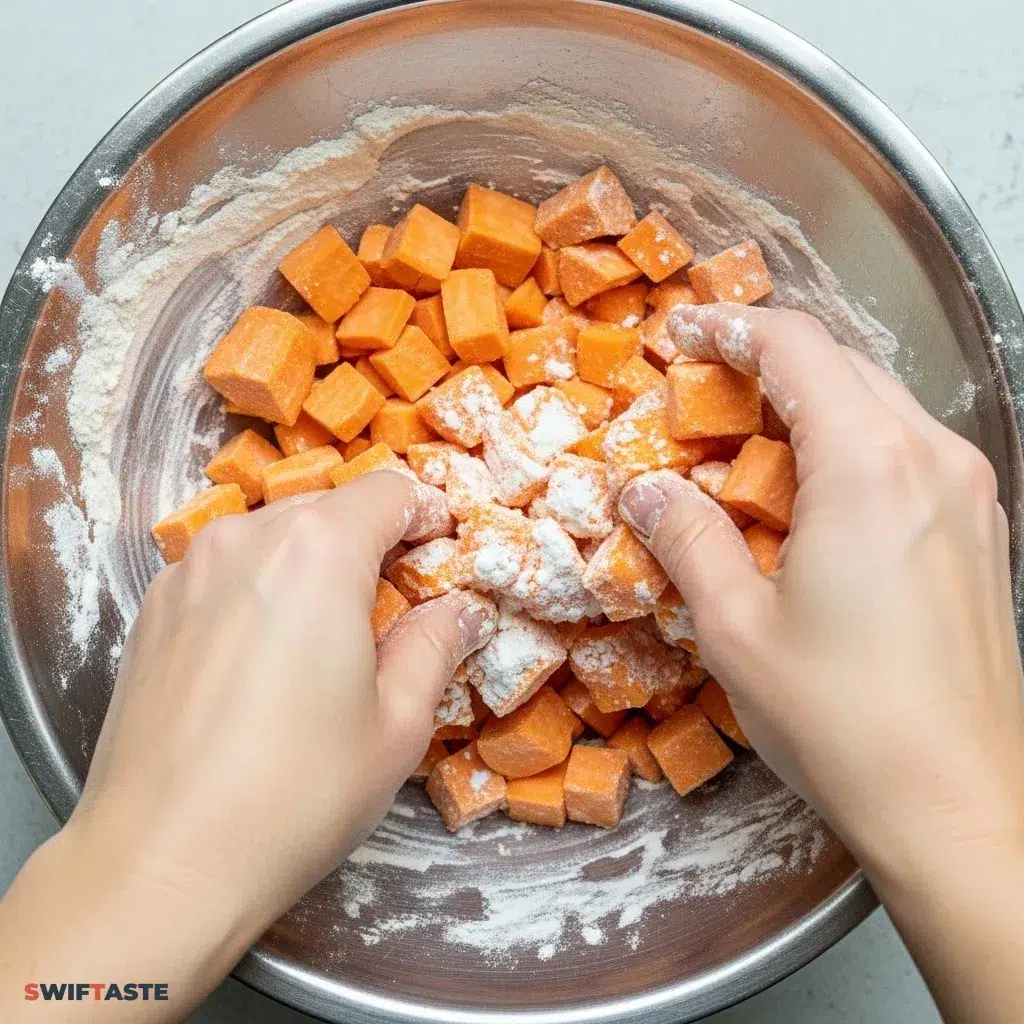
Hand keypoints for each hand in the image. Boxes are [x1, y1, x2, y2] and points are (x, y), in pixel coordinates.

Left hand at [0, 470, 487, 1021]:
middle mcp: (245, 539)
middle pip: (329, 506)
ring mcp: (188, 571)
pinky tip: (265, 661)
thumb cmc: (296, 793)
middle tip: (394, 611)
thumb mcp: (398, 723)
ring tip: (327, 640)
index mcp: (317, 550)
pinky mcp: (152, 610)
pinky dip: (261, 590)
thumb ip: (436, 644)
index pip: (389, 490)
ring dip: (313, 566)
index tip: (440, 560)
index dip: (426, 518)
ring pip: (273, 536)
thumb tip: (460, 609)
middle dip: (372, 543)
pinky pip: (226, 571)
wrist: (160, 861)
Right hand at [618, 304, 1023, 1023]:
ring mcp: (971, 495)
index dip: (731, 328)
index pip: (797, 348)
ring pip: (881, 406)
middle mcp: (933, 459)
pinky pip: (909, 455)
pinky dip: (850, 448)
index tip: (684, 334)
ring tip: (747, 443)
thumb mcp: (736, 628)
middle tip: (702, 387)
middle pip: (844, 365)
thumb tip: (646, 491)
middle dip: (768, 362)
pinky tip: (810, 498)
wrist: (963, 808)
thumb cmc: (844, 722)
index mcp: (869, 465)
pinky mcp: (982, 533)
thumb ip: (687, 540)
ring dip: (810, 406)